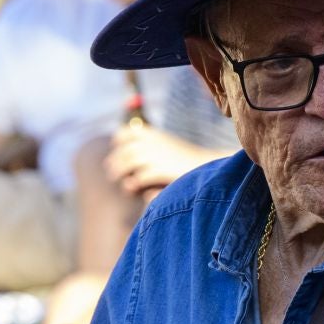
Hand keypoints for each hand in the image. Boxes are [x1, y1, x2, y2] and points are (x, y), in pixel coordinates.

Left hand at [105, 121, 223, 192]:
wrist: (210, 168)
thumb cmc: (190, 162)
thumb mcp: (169, 149)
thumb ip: (152, 149)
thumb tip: (131, 158)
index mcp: (154, 134)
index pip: (125, 133)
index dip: (118, 142)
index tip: (117, 151)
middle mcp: (152, 141)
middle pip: (124, 151)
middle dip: (116, 163)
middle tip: (113, 174)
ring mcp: (156, 155)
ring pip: (127, 163)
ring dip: (121, 175)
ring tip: (125, 186)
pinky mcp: (160, 170)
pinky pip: (138, 178)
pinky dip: (134, 184)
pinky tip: (136, 190)